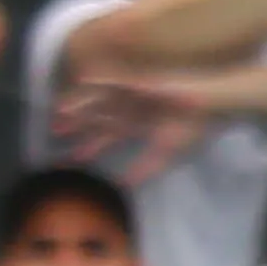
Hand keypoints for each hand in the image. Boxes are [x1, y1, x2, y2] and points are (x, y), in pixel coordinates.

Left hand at [53, 75, 209, 185]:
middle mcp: (133, 109)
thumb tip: (125, 185)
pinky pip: (119, 81)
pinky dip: (102, 81)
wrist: (212, 105)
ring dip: (83, 104)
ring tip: (59, 109)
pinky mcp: (144, 82)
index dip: (90, 147)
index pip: (109, 138)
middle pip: (100, 117)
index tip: (71, 158)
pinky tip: (83, 80)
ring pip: (104, 100)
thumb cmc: (195, 127)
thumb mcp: (168, 152)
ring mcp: (137, 95)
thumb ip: (146, 167)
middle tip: (54, 131)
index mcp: (139, 126)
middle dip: (78, 125)